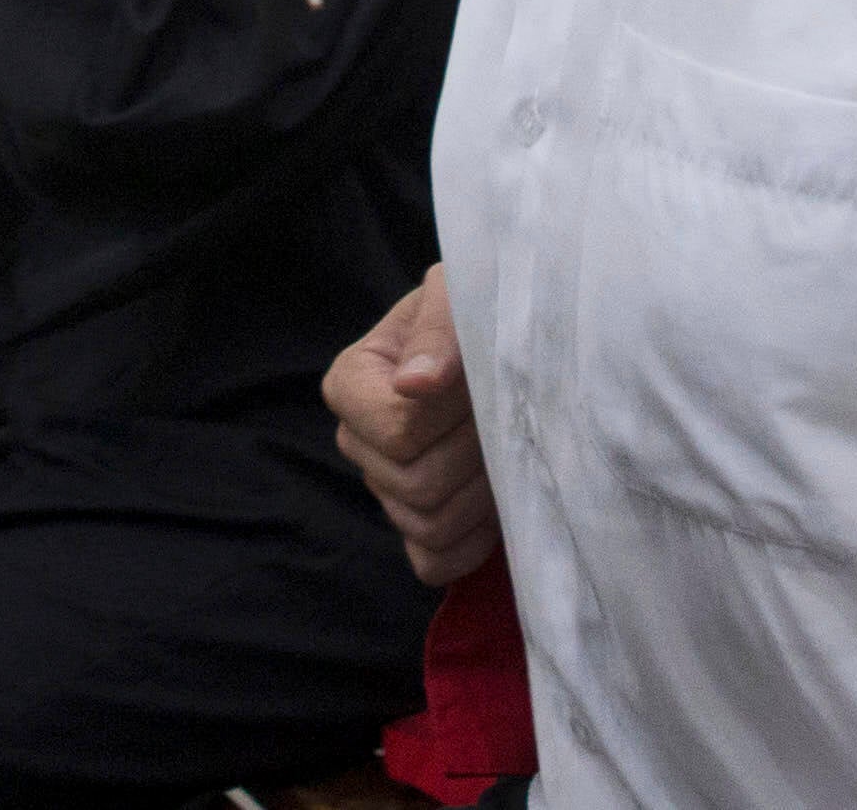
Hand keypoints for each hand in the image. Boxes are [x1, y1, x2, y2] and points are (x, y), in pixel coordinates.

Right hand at [328, 267, 499, 584]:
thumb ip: (438, 329)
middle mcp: (357, 442)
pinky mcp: (416, 526)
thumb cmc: (477, 311)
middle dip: (474, 452)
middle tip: (502, 414)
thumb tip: (415, 385)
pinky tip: (496, 502)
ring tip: (502, 448)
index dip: (449, 416)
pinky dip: (471, 543)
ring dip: (481, 492)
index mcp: (351, 383)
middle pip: (415, 484)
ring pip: (429, 525)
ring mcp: (385, 490)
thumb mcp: (458, 294)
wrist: (505, 343)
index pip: (396, 433)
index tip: (477, 379)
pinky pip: (433, 563)